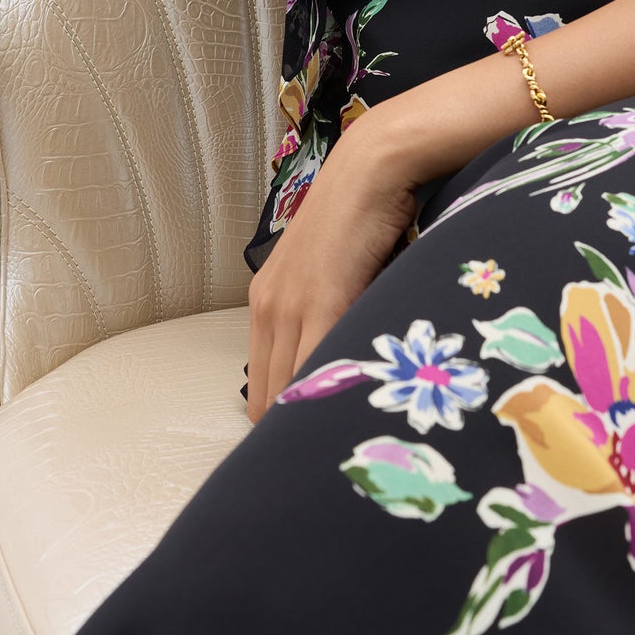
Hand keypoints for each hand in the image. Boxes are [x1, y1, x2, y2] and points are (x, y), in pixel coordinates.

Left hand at [244, 125, 421, 425]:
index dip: (282, 421)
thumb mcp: (333, 274)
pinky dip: (334, 393)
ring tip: (336, 450)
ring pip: (289, 388)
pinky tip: (351, 415)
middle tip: (321, 464)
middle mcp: (268, 308)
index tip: (305, 448)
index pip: (262, 386)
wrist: (372, 170)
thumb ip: (330, 316)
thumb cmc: (363, 218)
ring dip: (312, 420)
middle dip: (293, 433)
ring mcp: (291, 305)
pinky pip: (320, 364)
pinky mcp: (322, 300)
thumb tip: (343, 362)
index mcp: (265, 304)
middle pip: (269, 396)